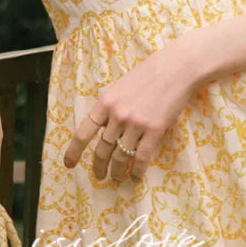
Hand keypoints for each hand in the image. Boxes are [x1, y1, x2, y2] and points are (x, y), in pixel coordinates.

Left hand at [63, 41, 195, 183]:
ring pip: (120, 156)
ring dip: (117, 171)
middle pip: (102, 149)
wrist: (176, 68)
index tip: (69, 165)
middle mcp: (117, 115)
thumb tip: (103, 127)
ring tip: (116, 178)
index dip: (74, 151)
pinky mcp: (154, 130)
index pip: (83, 132)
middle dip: (98, 166)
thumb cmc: (148, 73)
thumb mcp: (120, 86)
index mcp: (105, 102)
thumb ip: (110, 106)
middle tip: (98, 176)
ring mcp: (136, 124)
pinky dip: (137, 170)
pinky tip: (136, 177)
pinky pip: (141, 157)